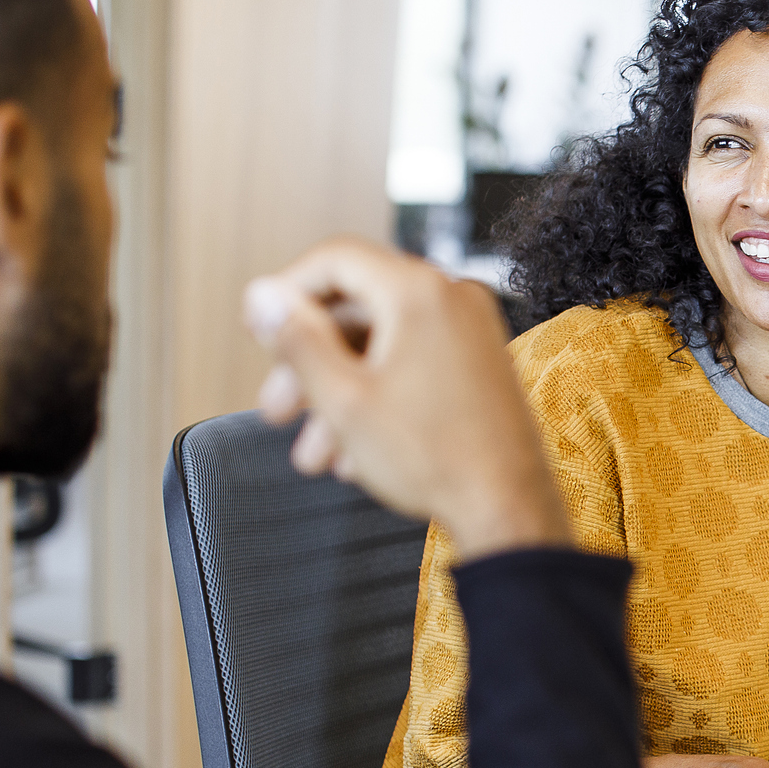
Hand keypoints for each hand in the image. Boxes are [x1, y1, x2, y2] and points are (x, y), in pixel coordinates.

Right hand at [242, 236, 571, 559]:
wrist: (508, 509)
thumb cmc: (436, 458)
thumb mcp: (342, 398)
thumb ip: (296, 339)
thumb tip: (263, 296)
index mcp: (420, 292)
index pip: (335, 259)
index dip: (286, 291)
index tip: (260, 328)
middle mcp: (453, 299)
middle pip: (356, 309)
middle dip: (306, 363)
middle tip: (277, 407)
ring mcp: (472, 332)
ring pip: (381, 347)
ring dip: (338, 394)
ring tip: (314, 450)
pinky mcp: (480, 366)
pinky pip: (415, 365)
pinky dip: (378, 399)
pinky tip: (354, 452)